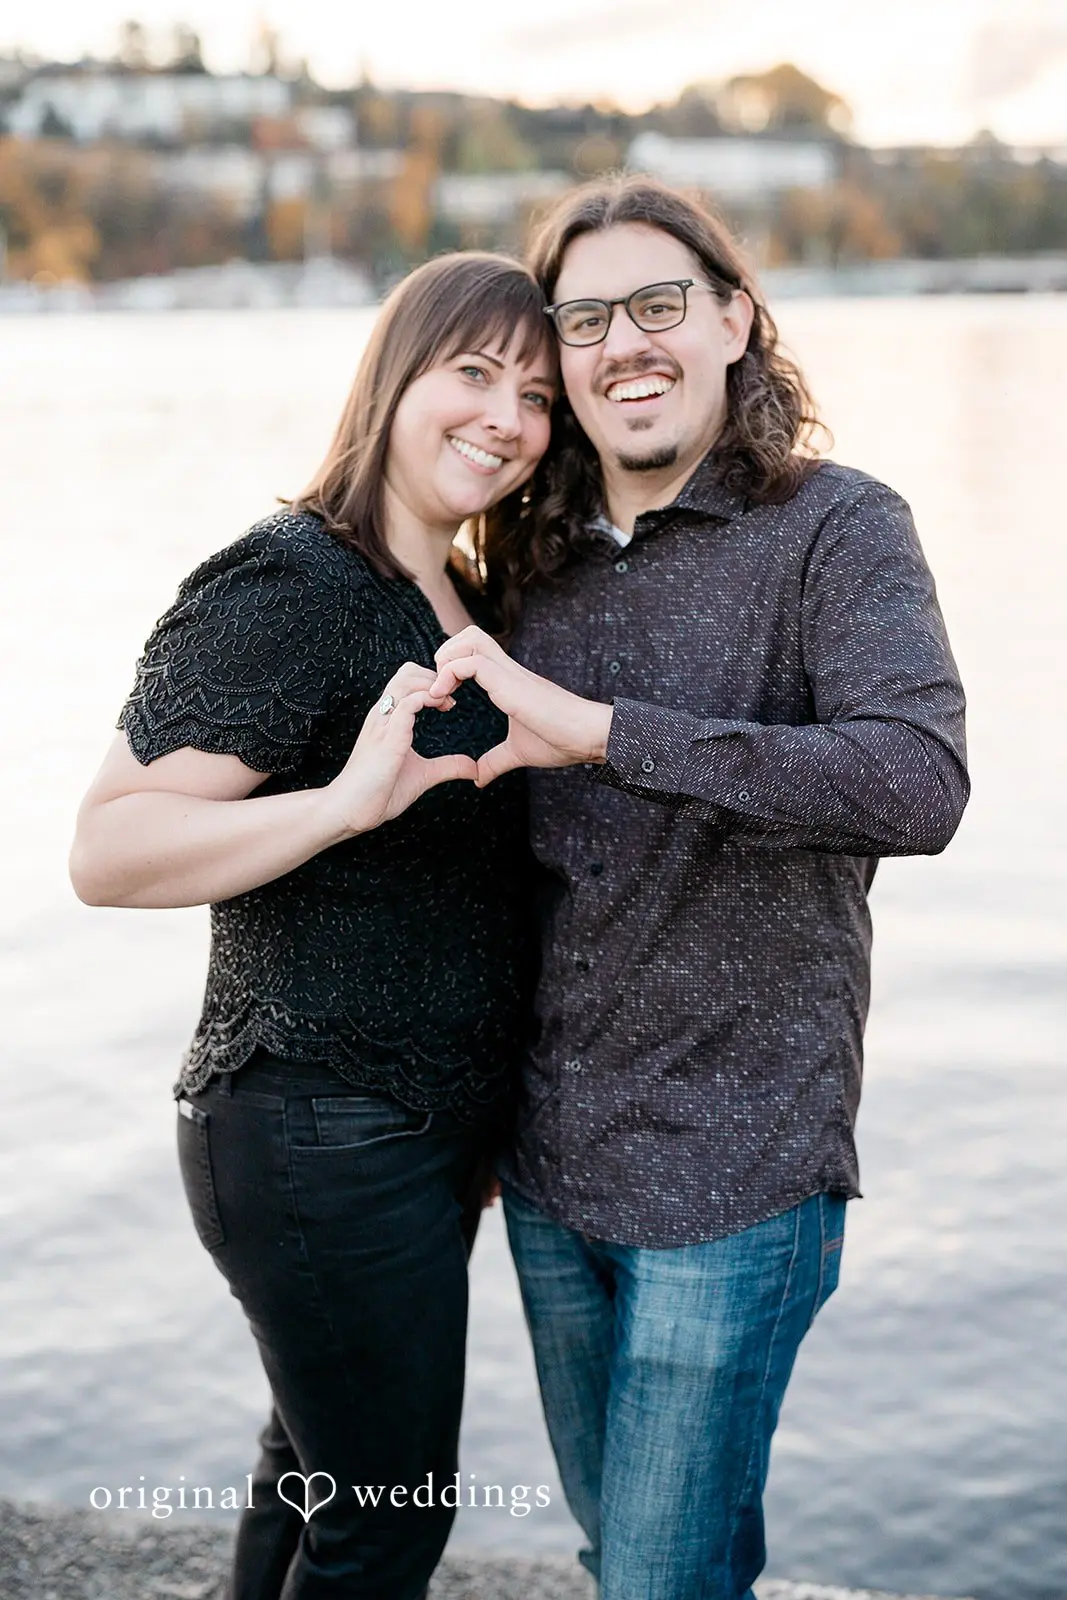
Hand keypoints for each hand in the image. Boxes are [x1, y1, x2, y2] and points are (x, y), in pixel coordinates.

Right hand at [319, 662, 476, 837]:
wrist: (349, 811)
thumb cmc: (377, 793)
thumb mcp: (423, 775)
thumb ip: (447, 767)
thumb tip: (473, 768)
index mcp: (389, 720)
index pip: (409, 680)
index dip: (434, 682)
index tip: (451, 699)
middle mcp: (384, 715)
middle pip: (407, 671)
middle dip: (437, 676)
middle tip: (454, 696)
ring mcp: (383, 723)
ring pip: (406, 680)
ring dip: (433, 684)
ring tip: (448, 702)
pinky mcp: (387, 736)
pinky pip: (406, 704)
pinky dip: (427, 698)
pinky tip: (441, 708)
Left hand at [431, 627, 612, 785]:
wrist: (589, 737)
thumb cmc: (561, 741)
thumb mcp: (518, 752)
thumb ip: (496, 761)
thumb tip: (478, 779)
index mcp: (509, 681)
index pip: (475, 651)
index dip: (452, 665)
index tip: (443, 695)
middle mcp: (508, 670)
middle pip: (471, 634)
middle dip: (447, 652)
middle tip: (439, 685)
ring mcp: (509, 673)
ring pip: (470, 638)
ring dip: (447, 659)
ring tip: (439, 689)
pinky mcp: (510, 682)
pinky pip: (471, 662)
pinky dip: (450, 674)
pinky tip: (444, 698)